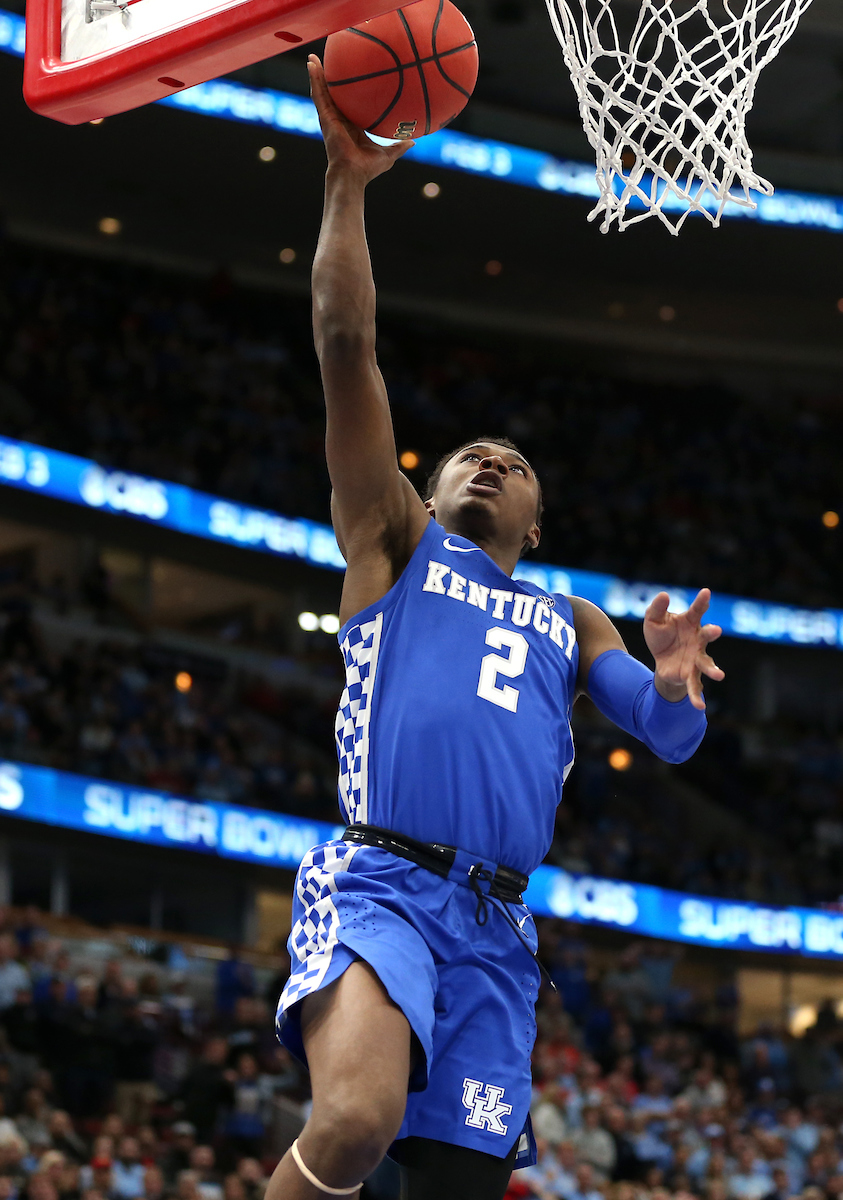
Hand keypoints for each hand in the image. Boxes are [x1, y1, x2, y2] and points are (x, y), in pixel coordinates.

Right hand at [307, 55, 413, 182]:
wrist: (353, 174)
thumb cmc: (368, 168)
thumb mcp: (388, 154)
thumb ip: (399, 146)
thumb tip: (413, 141)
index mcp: (352, 126)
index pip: (350, 104)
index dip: (350, 92)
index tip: (352, 77)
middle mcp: (339, 119)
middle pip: (334, 94)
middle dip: (331, 78)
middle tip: (331, 59)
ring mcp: (330, 118)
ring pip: (322, 91)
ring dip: (317, 73)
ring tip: (313, 56)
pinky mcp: (325, 117)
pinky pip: (318, 95)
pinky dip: (314, 79)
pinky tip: (312, 64)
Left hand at [644, 588, 724, 710]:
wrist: (660, 658)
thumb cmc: (662, 635)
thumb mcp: (654, 620)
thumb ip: (657, 608)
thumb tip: (664, 595)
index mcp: (690, 623)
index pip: (697, 610)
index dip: (701, 602)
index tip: (705, 592)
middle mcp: (698, 640)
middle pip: (706, 636)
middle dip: (711, 633)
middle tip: (716, 630)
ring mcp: (696, 658)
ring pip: (706, 664)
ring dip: (713, 669)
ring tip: (720, 675)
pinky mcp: (690, 675)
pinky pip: (695, 686)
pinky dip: (696, 696)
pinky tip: (699, 706)